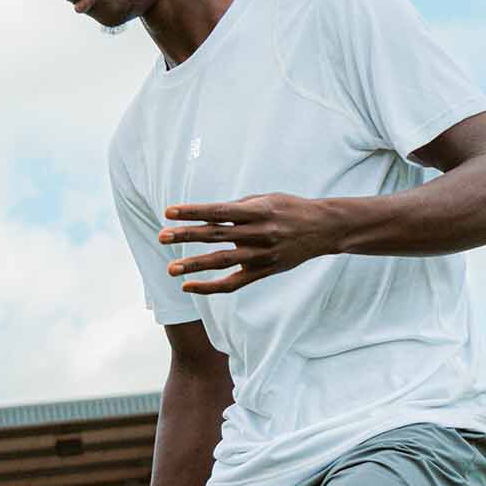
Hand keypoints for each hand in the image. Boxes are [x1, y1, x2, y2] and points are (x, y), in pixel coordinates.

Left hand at [160, 193, 335, 294]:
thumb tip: (208, 214)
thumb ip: (239, 207)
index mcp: (258, 211)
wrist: (324, 230)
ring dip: (194, 265)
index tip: (169, 211)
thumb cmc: (291, 209)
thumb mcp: (267, 198)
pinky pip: (233, 283)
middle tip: (162, 236)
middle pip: (216, 236)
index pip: (218, 212)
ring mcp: (261, 255)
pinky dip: (211, 287)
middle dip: (186, 236)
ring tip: (170, 268)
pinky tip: (189, 286)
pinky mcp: (263, 272)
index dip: (193, 212)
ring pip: (222, 262)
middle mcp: (259, 233)